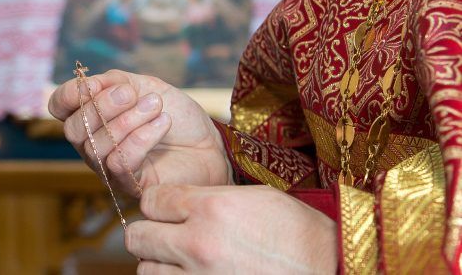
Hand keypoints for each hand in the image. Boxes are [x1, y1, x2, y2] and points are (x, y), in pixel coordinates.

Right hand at [49, 69, 231, 194]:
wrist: (210, 144)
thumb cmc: (177, 116)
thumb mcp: (145, 86)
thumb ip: (114, 82)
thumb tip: (88, 83)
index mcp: (93, 117)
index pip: (60, 108)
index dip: (69, 95)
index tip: (96, 83)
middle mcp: (94, 144)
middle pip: (74, 129)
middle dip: (101, 106)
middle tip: (131, 94)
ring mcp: (108, 167)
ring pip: (96, 146)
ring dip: (127, 121)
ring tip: (155, 106)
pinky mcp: (128, 185)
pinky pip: (119, 161)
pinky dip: (141, 137)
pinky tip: (162, 123)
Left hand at [125, 185, 337, 273]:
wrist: (328, 269)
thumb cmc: (297, 234)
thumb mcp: (254, 198)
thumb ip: (207, 198)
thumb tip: (176, 204)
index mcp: (211, 207)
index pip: (150, 200)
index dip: (157, 203)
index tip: (165, 208)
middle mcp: (198, 243)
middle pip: (137, 236)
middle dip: (149, 233)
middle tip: (165, 234)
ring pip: (146, 269)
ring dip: (159, 263)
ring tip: (182, 260)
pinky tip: (192, 274)